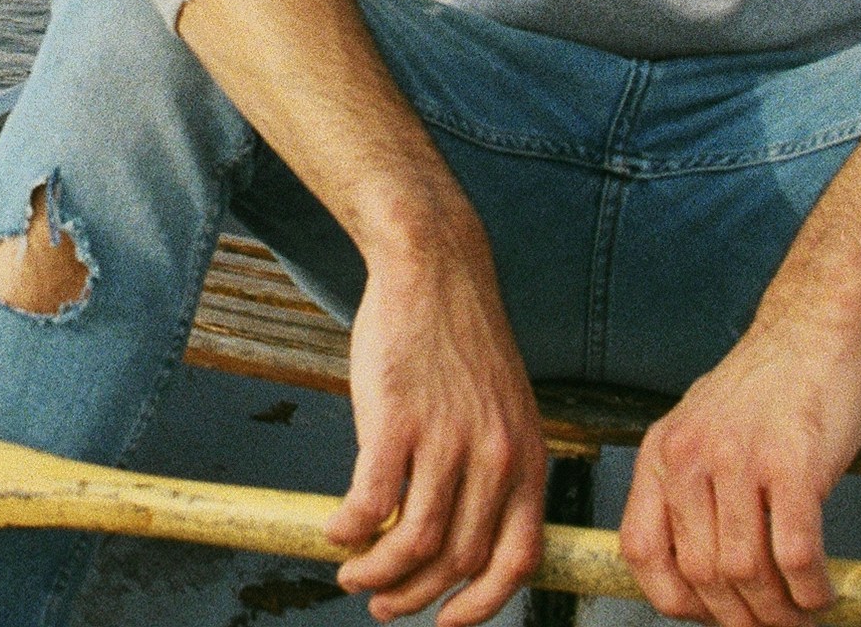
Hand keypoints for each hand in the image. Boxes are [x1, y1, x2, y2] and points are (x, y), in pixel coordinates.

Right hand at [324, 244, 548, 626]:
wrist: (434, 269)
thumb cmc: (459, 340)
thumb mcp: (504, 410)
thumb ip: (493, 468)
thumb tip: (462, 529)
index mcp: (527, 462)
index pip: (516, 563)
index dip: (480, 606)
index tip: (445, 622)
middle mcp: (495, 460)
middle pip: (456, 561)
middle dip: (414, 598)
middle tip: (383, 605)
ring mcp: (446, 441)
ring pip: (411, 543)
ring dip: (376, 574)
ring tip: (352, 576)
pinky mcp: (396, 421)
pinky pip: (369, 501)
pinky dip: (348, 530)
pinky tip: (333, 531)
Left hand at [619, 311, 860, 626]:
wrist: (815, 330)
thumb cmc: (767, 389)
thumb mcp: (701, 430)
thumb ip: (692, 490)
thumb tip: (701, 572)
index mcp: (660, 454)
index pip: (641, 550)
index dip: (673, 599)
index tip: (707, 614)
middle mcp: (688, 457)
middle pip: (699, 572)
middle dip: (736, 618)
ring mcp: (739, 459)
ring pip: (744, 572)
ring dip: (776, 613)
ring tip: (798, 617)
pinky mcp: (794, 463)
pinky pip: (794, 553)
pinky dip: (809, 589)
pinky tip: (820, 593)